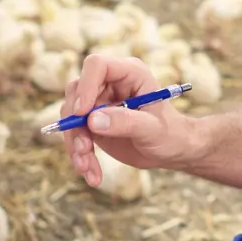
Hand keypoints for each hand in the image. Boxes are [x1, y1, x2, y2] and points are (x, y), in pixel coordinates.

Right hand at [62, 54, 199, 186]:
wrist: (170, 150)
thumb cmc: (170, 134)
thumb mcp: (152, 129)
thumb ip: (126, 122)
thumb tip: (92, 120)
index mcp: (129, 73)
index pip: (97, 65)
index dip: (86, 86)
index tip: (82, 113)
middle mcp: (110, 83)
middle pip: (76, 91)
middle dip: (75, 122)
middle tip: (85, 149)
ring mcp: (98, 102)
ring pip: (70, 115)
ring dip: (75, 143)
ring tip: (87, 167)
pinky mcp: (92, 122)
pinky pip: (74, 134)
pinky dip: (79, 155)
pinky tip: (91, 174)